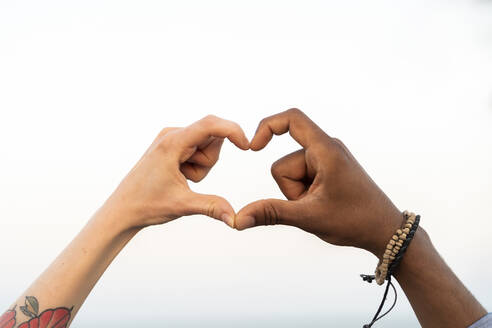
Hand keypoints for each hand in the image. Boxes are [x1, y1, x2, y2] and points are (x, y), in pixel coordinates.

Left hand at [104, 115, 248, 229]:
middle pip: (212, 137)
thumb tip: (235, 219)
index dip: (233, 131)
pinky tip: (179, 176)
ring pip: (206, 145)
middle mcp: (172, 134)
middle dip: (209, 161)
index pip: (211, 124)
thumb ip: (212, 207)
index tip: (247, 147)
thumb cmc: (146, 204)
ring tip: (181, 179)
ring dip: (202, 165)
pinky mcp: (172, 145)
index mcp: (172, 142)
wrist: (123, 209)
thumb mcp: (183, 205)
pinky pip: (197, 150)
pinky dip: (196, 165)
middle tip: (188, 178)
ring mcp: (171, 139)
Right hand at [234, 108, 401, 256]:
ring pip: (291, 174)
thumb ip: (271, 213)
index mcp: (326, 150)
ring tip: (320, 206)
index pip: (292, 119)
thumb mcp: (308, 217)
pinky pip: (302, 178)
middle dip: (290, 189)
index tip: (253, 147)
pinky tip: (322, 204)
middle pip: (284, 163)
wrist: (385, 231)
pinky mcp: (327, 169)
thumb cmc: (355, 221)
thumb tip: (239, 219)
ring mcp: (327, 159)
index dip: (267, 126)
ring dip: (297, 194)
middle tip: (313, 205)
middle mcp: (326, 149)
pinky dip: (304, 193)